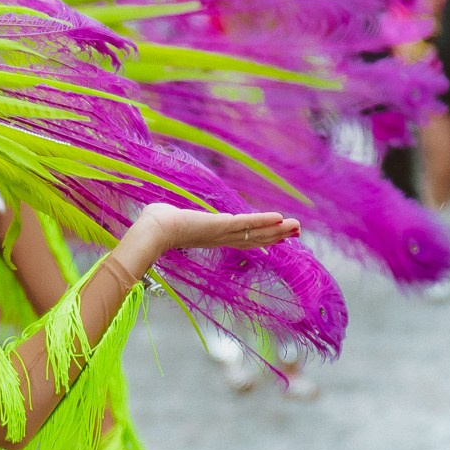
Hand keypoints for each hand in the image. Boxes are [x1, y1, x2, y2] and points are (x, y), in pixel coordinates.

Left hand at [119, 202, 300, 279]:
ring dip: (277, 230)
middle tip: (296, 233)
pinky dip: (263, 221)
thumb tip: (159, 211)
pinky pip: (246, 224)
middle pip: (255, 238)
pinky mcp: (221, 226)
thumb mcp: (170, 218)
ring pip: (256, 233)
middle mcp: (220, 238)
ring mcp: (222, 234)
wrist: (152, 231)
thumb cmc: (155, 224)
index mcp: (212, 237)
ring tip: (297, 228)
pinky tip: (280, 219)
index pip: (242, 238)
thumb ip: (172, 215)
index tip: (277, 237)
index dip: (261, 238)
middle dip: (276, 236)